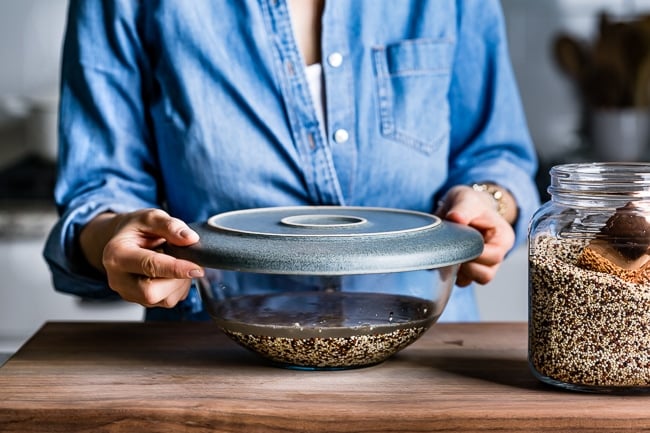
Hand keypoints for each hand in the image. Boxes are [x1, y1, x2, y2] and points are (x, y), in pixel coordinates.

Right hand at [79, 209, 203, 307]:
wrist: (125, 240)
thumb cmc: (137, 229)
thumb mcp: (151, 217)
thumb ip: (170, 225)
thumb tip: (190, 239)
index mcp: (116, 255)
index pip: (149, 266)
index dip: (176, 268)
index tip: (197, 268)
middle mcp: (118, 278)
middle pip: (151, 292)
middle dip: (177, 279)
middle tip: (188, 262)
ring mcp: (128, 293)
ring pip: (164, 300)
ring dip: (180, 283)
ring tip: (178, 263)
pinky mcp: (140, 301)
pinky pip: (167, 301)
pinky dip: (178, 288)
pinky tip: (173, 273)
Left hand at [436, 185, 515, 286]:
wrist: (461, 208)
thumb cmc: (468, 203)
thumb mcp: (466, 199)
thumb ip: (463, 208)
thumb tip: (456, 218)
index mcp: (503, 238)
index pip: (494, 256)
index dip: (474, 254)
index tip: (459, 243)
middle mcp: (498, 255)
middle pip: (486, 274)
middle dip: (465, 264)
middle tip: (450, 249)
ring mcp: (484, 265)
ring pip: (474, 281)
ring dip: (459, 271)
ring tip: (448, 254)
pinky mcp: (470, 271)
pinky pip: (462, 282)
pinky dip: (452, 274)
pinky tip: (445, 259)